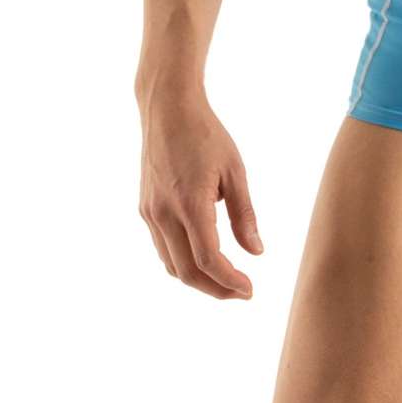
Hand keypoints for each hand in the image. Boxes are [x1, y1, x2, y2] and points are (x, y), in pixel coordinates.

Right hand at [138, 86, 262, 298]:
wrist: (167, 110)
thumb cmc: (207, 135)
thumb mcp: (235, 170)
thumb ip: (244, 214)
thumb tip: (256, 252)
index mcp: (190, 203)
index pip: (208, 259)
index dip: (229, 281)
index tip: (250, 290)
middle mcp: (164, 214)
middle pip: (187, 272)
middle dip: (215, 289)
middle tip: (241, 292)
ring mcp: (150, 213)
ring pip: (171, 264)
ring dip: (198, 280)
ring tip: (226, 280)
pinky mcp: (144, 209)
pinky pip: (162, 248)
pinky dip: (182, 262)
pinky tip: (202, 259)